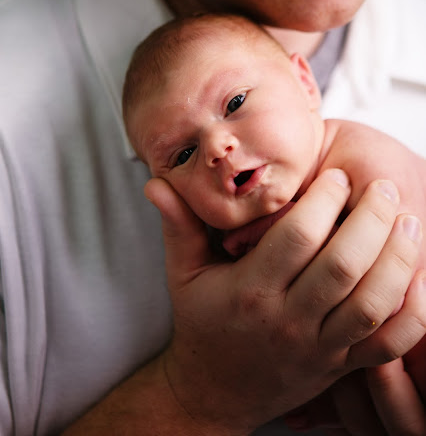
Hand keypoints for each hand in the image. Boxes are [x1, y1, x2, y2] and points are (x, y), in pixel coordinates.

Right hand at [145, 171, 424, 433]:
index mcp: (250, 291)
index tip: (337, 174)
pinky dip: (413, 312)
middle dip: (372, 219)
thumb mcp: (183, 273)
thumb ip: (177, 224)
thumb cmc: (201, 323)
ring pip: (373, 302)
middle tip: (382, 187)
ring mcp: (320, 347)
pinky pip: (388, 344)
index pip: (296, 237)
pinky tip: (419, 275)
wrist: (215, 391)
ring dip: (398, 257)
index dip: (324, 199)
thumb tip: (155, 181)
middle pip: (343, 265)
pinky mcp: (341, 364)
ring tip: (408, 218)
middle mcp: (288, 320)